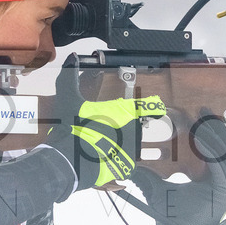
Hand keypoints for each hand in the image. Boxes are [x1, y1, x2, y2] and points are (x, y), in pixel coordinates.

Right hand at [49, 65, 164, 189]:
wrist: (71, 161)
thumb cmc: (73, 128)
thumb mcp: (69, 99)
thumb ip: (71, 77)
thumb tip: (72, 57)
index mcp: (124, 113)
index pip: (150, 107)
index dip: (153, 106)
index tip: (156, 106)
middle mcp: (133, 131)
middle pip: (135, 127)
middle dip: (122, 127)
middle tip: (103, 129)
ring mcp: (131, 151)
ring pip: (130, 144)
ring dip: (119, 144)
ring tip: (99, 145)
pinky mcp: (126, 167)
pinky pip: (125, 161)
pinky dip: (115, 160)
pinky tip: (101, 157)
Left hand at [131, 116, 225, 224]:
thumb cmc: (172, 217)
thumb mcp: (157, 191)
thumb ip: (146, 178)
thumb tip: (127, 167)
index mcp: (209, 179)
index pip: (213, 150)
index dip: (206, 132)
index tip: (196, 116)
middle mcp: (221, 181)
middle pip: (221, 147)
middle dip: (212, 127)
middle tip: (202, 111)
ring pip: (223, 153)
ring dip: (213, 134)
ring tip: (203, 119)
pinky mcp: (225, 191)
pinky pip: (220, 165)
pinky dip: (212, 151)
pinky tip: (202, 138)